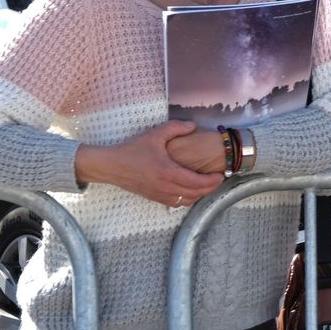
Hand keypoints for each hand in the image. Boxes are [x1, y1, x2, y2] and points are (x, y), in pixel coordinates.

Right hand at [74, 120, 223, 207]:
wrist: (110, 166)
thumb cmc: (132, 150)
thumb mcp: (154, 135)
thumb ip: (176, 128)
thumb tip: (193, 125)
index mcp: (167, 172)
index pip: (196, 182)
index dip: (211, 181)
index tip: (220, 175)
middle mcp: (165, 187)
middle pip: (194, 194)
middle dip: (210, 188)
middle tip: (218, 180)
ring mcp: (159, 194)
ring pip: (186, 201)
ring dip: (199, 195)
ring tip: (208, 185)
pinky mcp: (153, 197)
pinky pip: (176, 203)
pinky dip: (187, 199)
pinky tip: (192, 191)